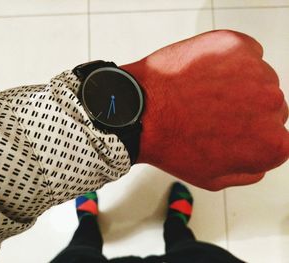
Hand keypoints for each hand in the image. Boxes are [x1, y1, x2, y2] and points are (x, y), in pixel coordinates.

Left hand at [121, 30, 288, 190]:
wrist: (141, 112)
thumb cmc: (170, 144)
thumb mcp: (212, 178)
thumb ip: (249, 171)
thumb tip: (262, 160)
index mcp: (272, 143)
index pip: (274, 135)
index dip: (248, 132)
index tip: (230, 128)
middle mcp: (272, 105)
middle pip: (268, 104)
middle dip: (244, 108)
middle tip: (210, 111)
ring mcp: (255, 71)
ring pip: (256, 77)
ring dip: (235, 82)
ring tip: (200, 93)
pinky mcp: (235, 45)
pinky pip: (242, 52)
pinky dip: (226, 60)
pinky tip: (202, 74)